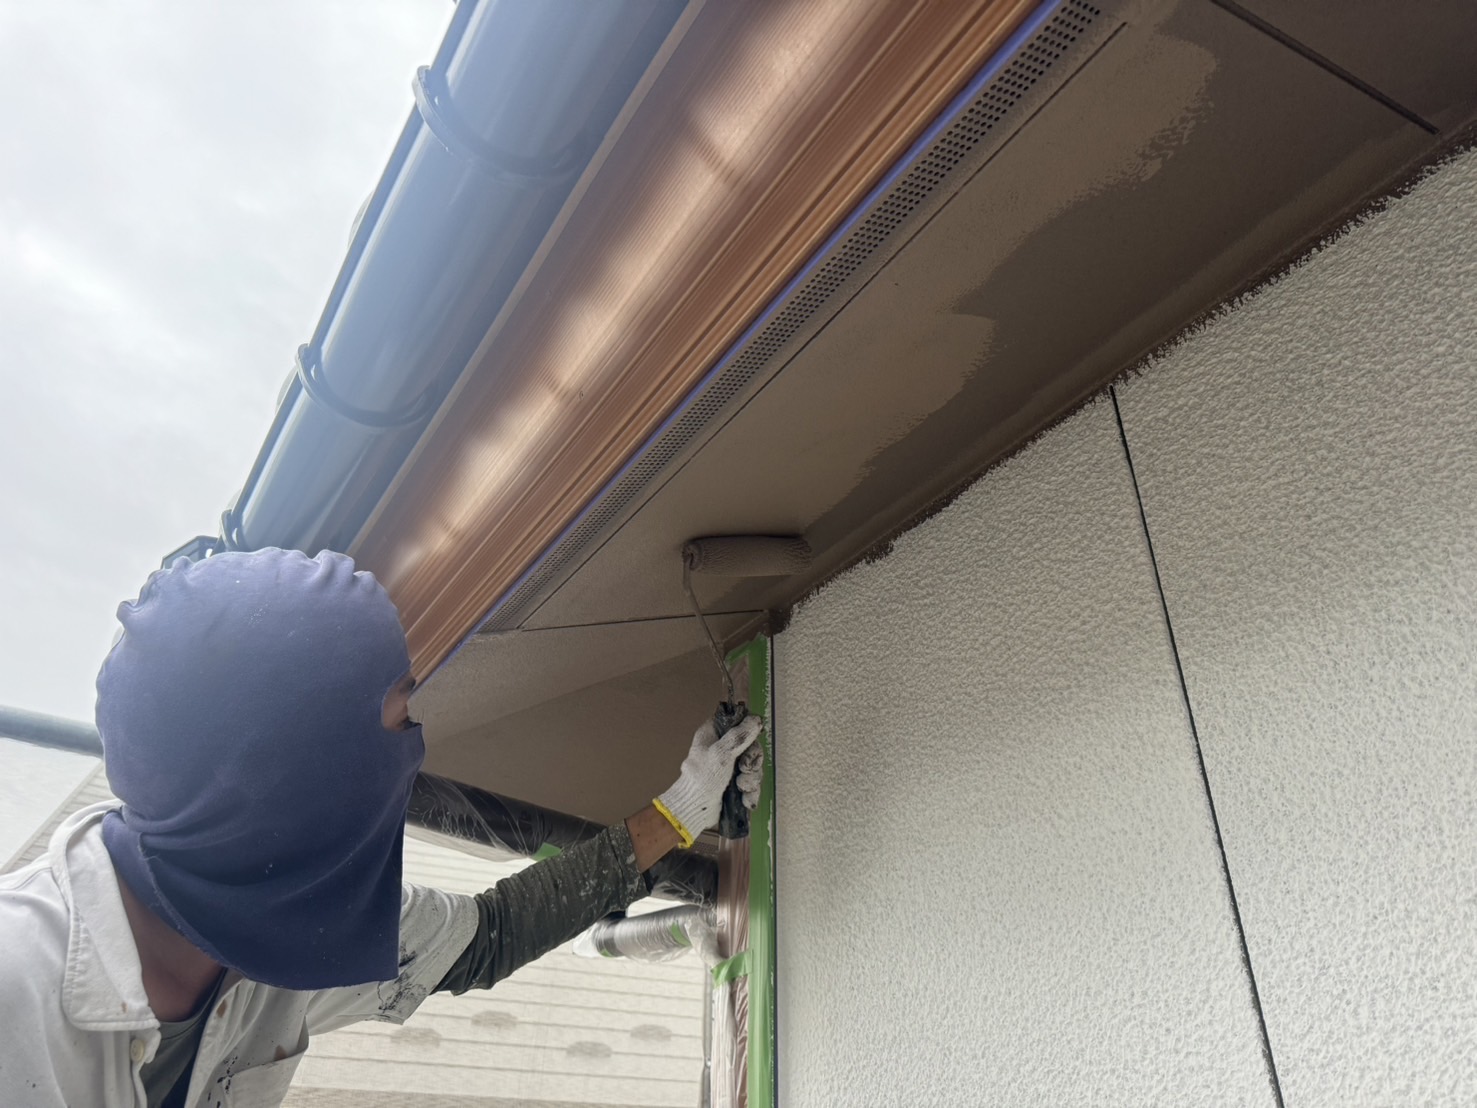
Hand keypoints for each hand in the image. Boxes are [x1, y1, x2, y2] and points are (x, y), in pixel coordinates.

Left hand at [654, 715, 763, 844]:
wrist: (695, 811)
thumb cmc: (701, 779)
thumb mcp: (720, 754)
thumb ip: (739, 736)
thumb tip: (755, 720)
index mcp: (712, 734)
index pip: (736, 722)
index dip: (748, 729)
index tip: (751, 741)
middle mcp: (721, 748)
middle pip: (750, 746)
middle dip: (752, 761)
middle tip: (745, 769)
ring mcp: (728, 767)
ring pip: (752, 766)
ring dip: (751, 779)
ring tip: (742, 787)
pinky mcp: (733, 784)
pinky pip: (751, 782)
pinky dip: (750, 792)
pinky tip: (745, 798)